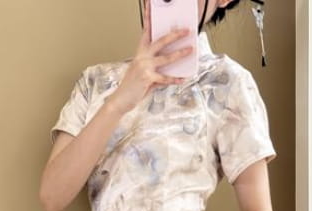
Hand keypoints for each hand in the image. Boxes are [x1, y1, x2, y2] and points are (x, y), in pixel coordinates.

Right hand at [107, 0, 193, 114]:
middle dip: (174, 35)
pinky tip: (182, 79)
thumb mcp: (143, 73)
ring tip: (189, 50)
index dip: (149, 18)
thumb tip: (171, 69)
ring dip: (179, 53)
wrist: (121, 99)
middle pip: (160, 41)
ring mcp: (144, 67)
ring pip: (165, 58)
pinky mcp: (147, 78)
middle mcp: (142, 57)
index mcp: (140, 53)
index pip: (146, 31)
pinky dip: (174, 79)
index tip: (150, 5)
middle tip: (185, 30)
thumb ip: (156, 69)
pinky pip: (165, 78)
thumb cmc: (132, 86)